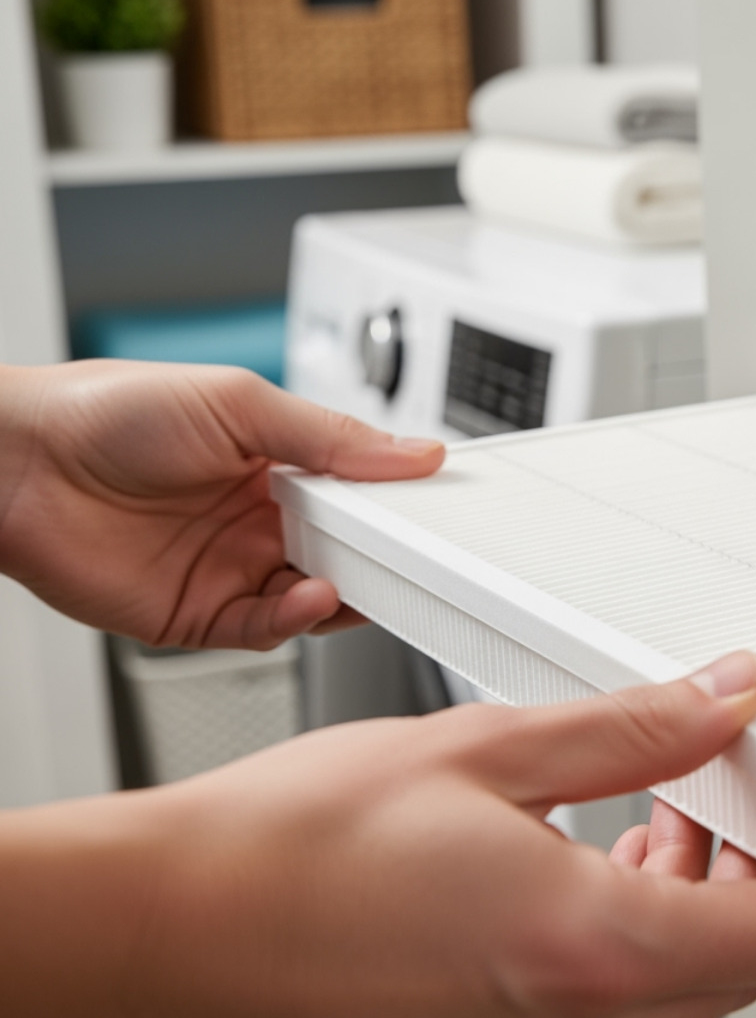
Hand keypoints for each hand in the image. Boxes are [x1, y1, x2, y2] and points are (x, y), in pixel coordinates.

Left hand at [0, 360, 443, 647]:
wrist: (15, 464)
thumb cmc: (107, 412)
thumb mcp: (240, 403)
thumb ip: (331, 436)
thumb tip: (412, 451)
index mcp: (276, 465)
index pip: (358, 493)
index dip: (396, 505)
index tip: (437, 511)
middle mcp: (258, 521)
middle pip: (347, 552)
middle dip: (384, 558)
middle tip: (419, 557)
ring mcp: (231, 570)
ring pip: (317, 598)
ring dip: (348, 594)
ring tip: (365, 579)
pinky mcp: (199, 616)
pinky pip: (266, 628)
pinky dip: (297, 619)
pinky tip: (312, 596)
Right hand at [0, 652, 755, 1016]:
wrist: (180, 919)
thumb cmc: (297, 849)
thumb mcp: (490, 750)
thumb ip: (631, 728)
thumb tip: (724, 698)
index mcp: (592, 948)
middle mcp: (577, 1007)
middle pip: (746, 961)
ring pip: (686, 977)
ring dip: (709, 894)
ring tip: (682, 803)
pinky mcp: (500, 1010)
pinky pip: (617, 980)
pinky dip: (644, 915)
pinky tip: (613, 844)